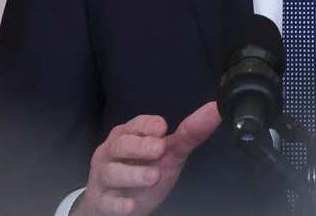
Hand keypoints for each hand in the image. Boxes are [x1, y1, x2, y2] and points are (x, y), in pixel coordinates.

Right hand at [75, 101, 220, 214]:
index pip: (135, 125)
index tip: (163, 128)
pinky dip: (118, 204)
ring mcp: (103, 177)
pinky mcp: (101, 201)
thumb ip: (190, 134)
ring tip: (153, 176)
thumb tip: (215, 109)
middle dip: (140, 146)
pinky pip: (106, 202)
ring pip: (112, 172)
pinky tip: (130, 205)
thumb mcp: (169, 154)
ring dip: (133, 174)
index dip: (147, 125)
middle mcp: (111, 152)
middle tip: (159, 149)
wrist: (121, 203)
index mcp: (127, 135)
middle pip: (121, 144)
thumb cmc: (144, 170)